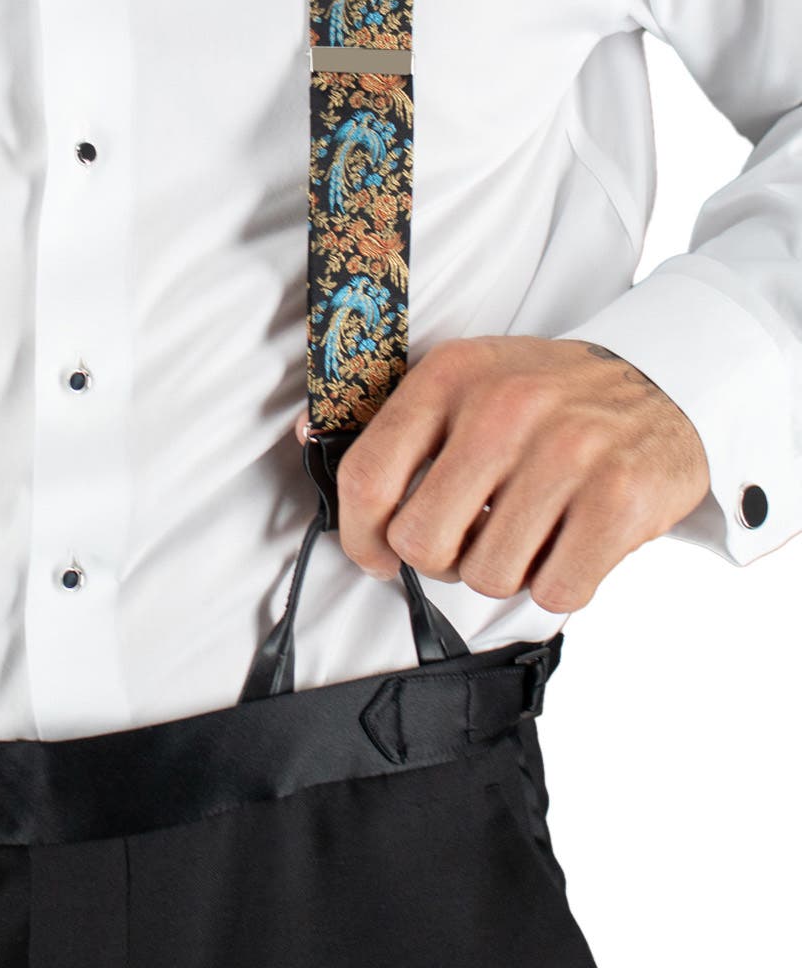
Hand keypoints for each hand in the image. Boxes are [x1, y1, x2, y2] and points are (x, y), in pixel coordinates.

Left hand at [293, 336, 711, 613]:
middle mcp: (505, 408)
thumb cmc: (546, 398)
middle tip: (472, 539)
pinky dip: (559, 584)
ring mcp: (568, 451)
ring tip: (529, 531)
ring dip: (505, 572)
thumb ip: (395, 418)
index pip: (368, 477)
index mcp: (451, 376)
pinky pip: (555, 591)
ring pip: (489, 576)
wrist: (663, 385)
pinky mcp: (621, 497)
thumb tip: (305, 436)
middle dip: (442, 559)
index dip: (359, 537)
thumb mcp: (467, 380)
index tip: (376, 557)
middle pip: (423, 542)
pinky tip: (569, 543)